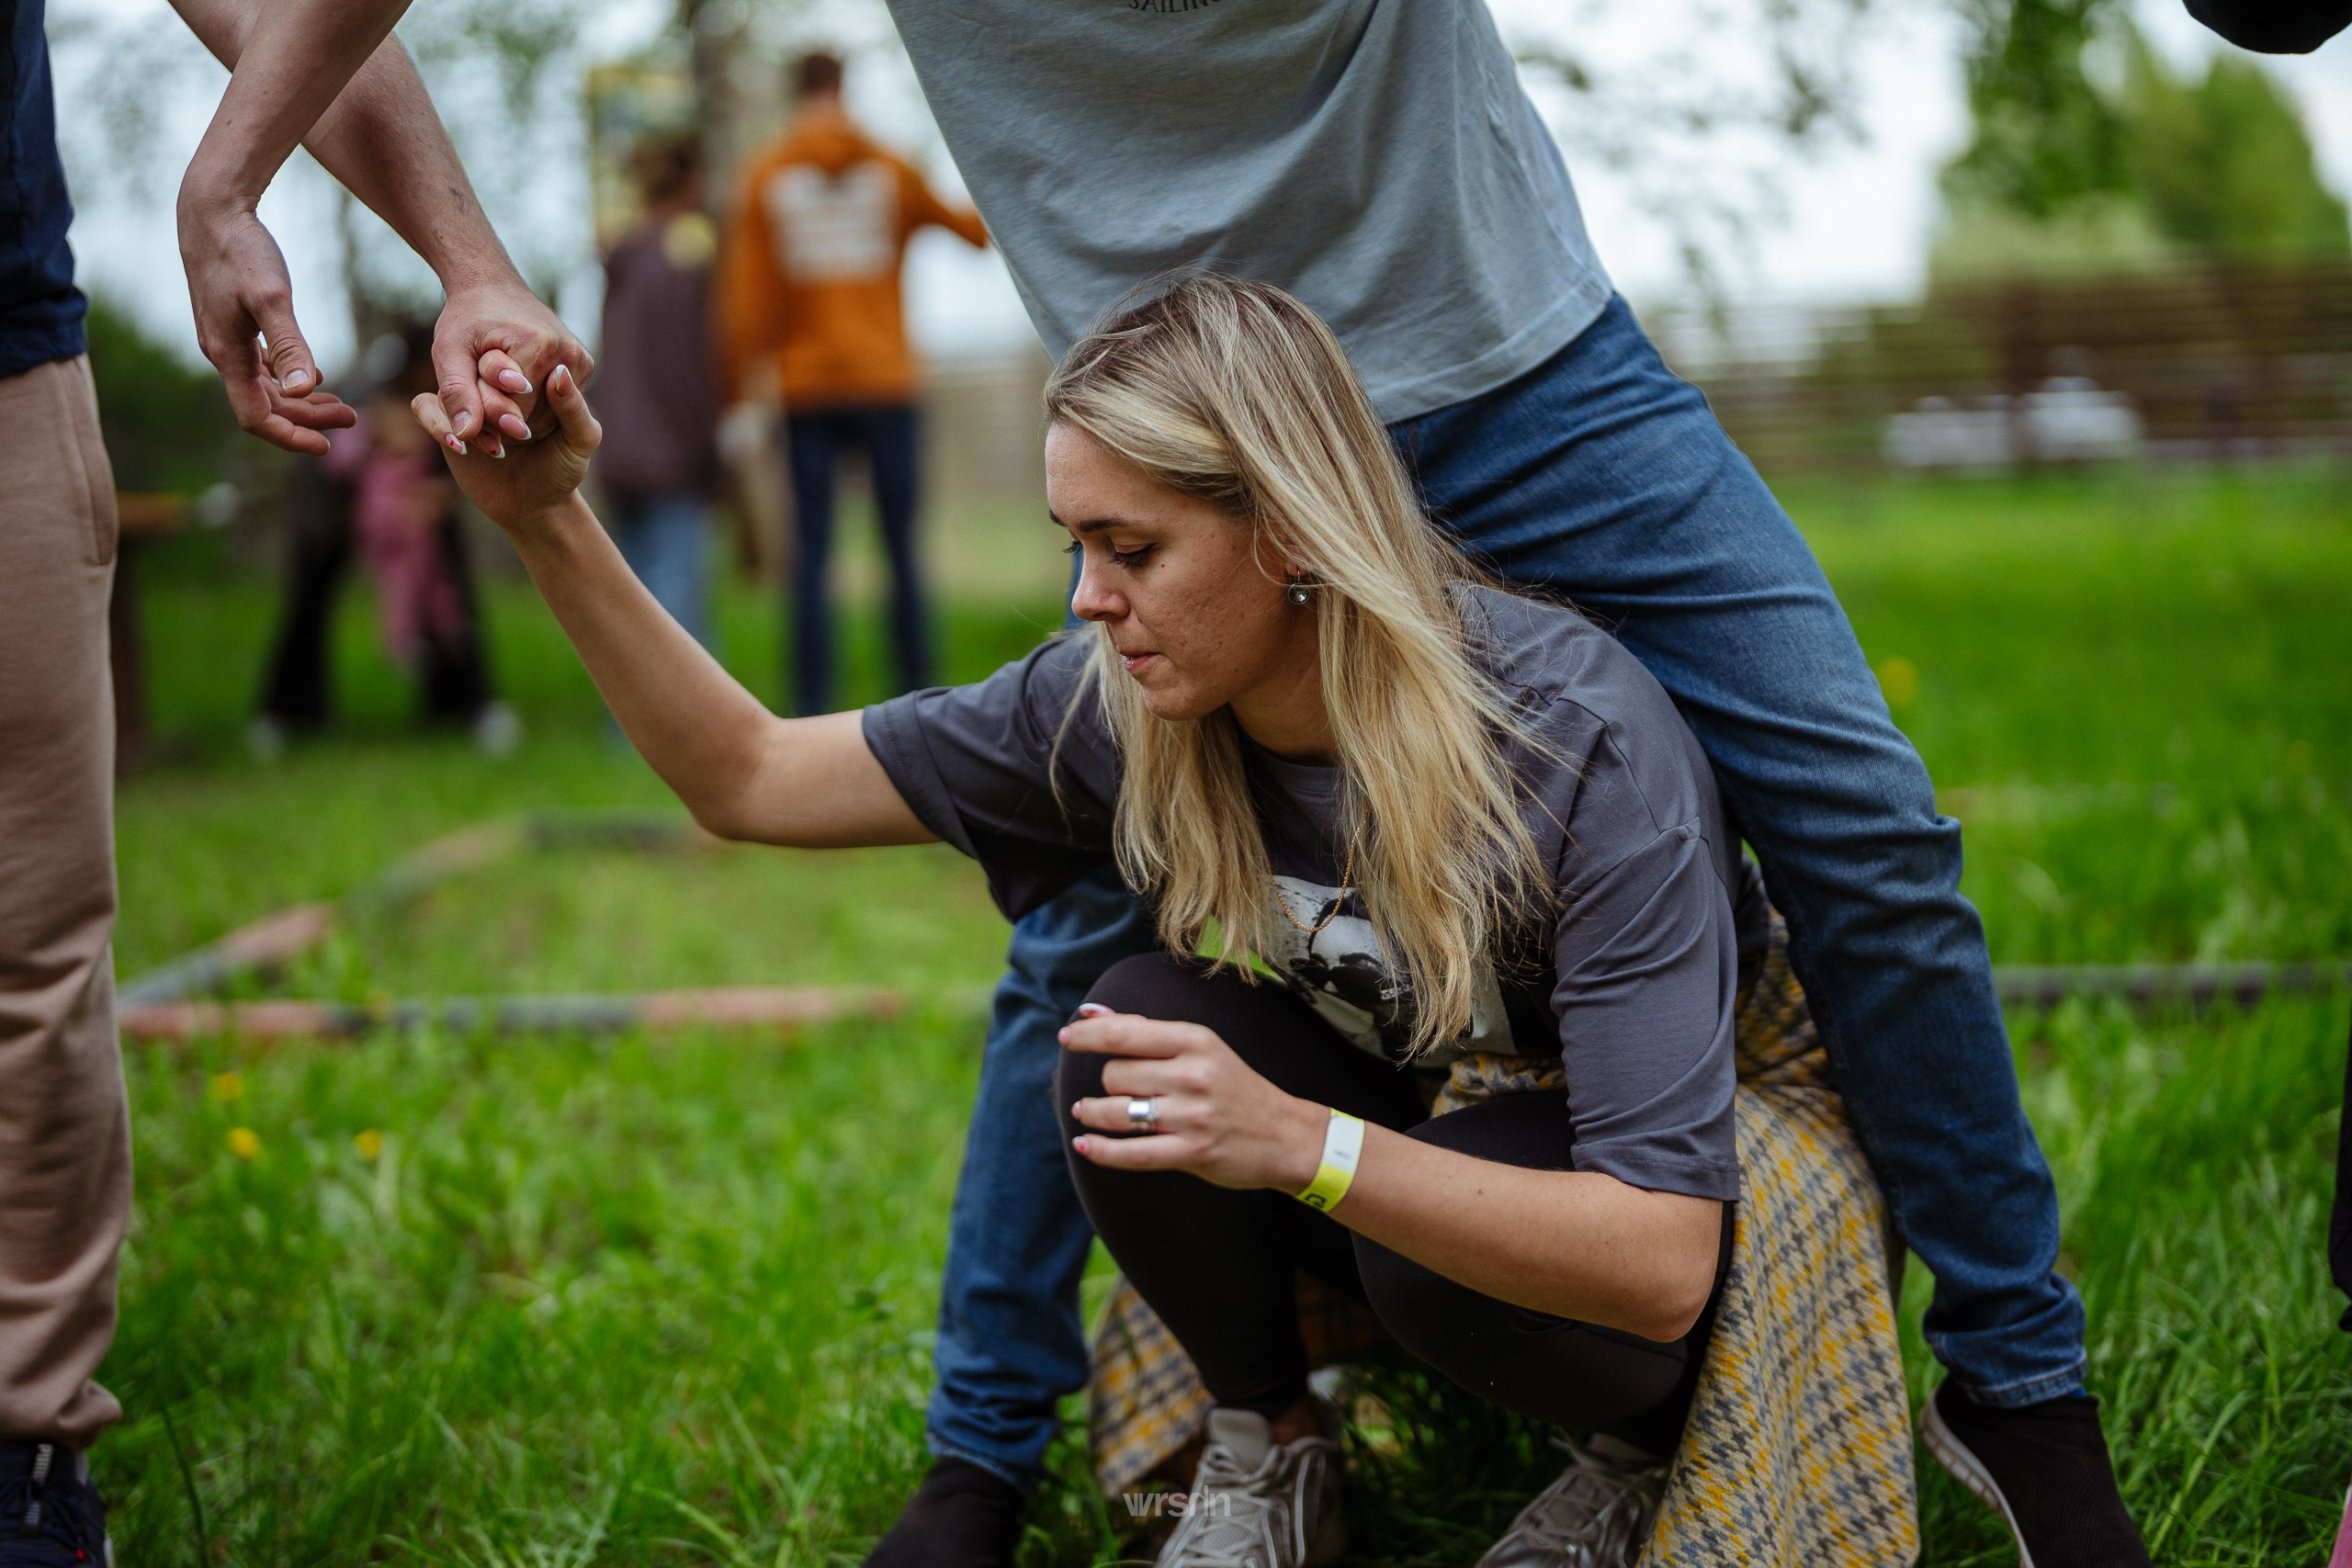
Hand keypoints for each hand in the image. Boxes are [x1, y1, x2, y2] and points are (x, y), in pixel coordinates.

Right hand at [176, 193, 355, 453]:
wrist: (211, 210)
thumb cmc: (241, 250)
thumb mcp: (270, 297)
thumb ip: (288, 344)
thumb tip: (301, 390)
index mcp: (228, 355)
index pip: (256, 418)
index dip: (290, 438)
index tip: (327, 447)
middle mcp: (222, 353)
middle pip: (265, 407)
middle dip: (307, 420)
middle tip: (352, 419)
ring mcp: (225, 338)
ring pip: (264, 388)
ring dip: (301, 401)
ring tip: (341, 406)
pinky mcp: (231, 322)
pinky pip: (260, 366)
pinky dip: (289, 378)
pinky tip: (315, 376)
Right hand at [410, 361, 596, 532]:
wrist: (534, 505)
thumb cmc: (562, 468)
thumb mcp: (580, 440)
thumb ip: (574, 408)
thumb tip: (560, 373)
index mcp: (531, 377)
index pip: (512, 355)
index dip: (513, 374)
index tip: (524, 389)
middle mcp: (496, 383)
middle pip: (478, 366)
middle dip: (493, 399)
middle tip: (518, 431)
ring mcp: (468, 399)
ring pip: (450, 384)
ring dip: (468, 412)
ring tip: (497, 448)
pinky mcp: (443, 420)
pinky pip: (423, 406)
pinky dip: (438, 424)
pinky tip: (462, 447)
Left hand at [431, 276, 593, 456]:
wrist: (492, 284)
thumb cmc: (466, 318)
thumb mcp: (448, 353)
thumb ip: (456, 394)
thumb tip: (465, 435)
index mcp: (537, 348)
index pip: (514, 414)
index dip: (488, 414)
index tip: (472, 398)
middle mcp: (566, 353)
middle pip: (535, 415)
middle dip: (506, 412)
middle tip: (483, 388)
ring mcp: (580, 358)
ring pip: (549, 411)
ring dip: (522, 408)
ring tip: (501, 383)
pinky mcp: (584, 362)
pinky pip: (559, 400)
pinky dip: (537, 399)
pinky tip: (519, 380)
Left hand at [1065, 1003, 1328, 1191]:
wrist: (1285, 1134)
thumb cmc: (1234, 1086)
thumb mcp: (1201, 1047)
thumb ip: (1145, 1030)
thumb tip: (1089, 1014)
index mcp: (1195, 1040)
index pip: (1126, 1032)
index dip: (1089, 1036)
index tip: (1066, 1038)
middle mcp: (1193, 1074)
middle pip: (1116, 1074)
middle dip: (1107, 1082)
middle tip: (1116, 1089)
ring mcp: (1193, 1116)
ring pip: (1118, 1112)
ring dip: (1094, 1114)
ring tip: (1087, 1114)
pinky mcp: (1192, 1152)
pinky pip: (1133, 1154)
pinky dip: (1102, 1151)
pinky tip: (1085, 1145)